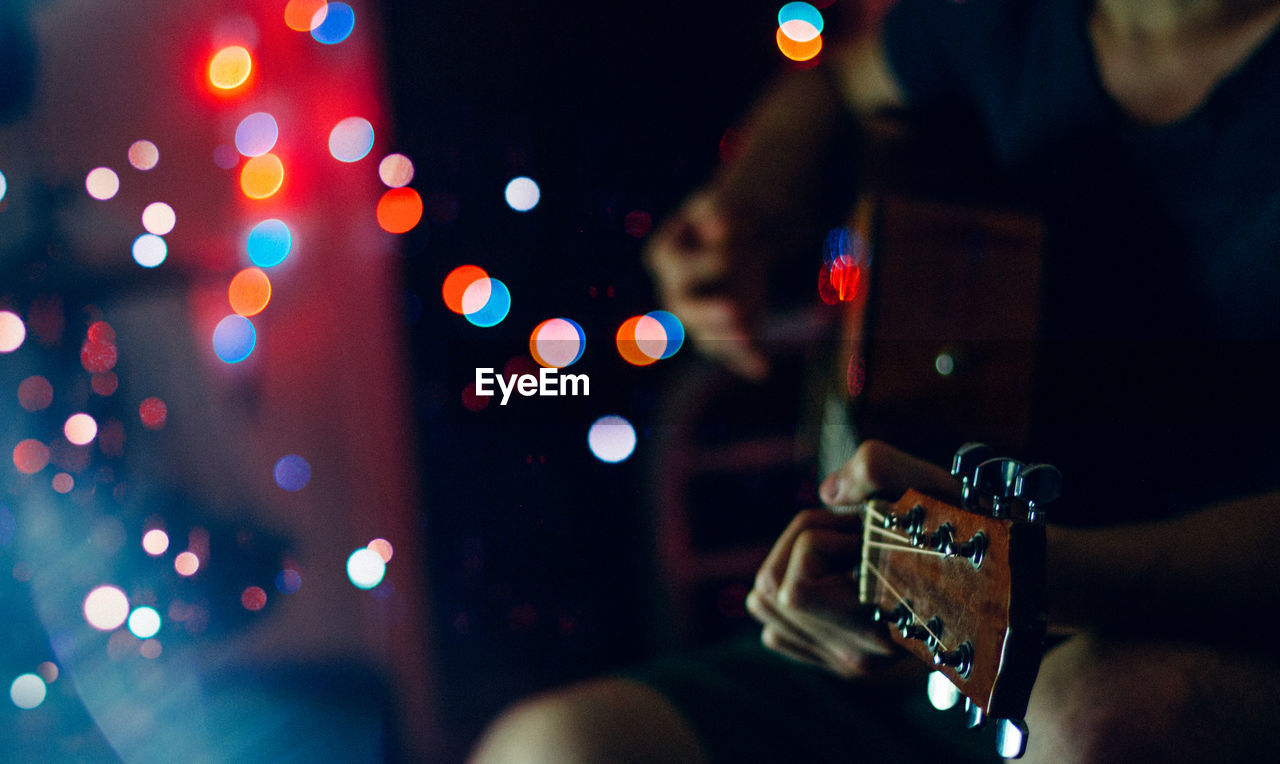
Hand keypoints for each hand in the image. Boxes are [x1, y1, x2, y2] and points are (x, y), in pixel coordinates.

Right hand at [643, 190, 770, 379]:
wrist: (737, 237)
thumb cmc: (722, 216)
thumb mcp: (715, 202)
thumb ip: (714, 210)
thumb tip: (721, 230)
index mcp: (665, 255)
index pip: (678, 265)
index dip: (703, 262)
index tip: (731, 252)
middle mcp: (674, 290)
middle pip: (685, 306)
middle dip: (708, 311)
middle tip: (732, 311)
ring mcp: (695, 316)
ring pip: (705, 335)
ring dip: (727, 342)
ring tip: (748, 343)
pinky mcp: (721, 330)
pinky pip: (731, 351)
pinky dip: (746, 360)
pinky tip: (762, 370)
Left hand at [746, 441, 959, 676]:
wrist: (1001, 580)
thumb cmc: (966, 528)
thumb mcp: (927, 482)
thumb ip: (873, 468)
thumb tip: (827, 494)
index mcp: (878, 624)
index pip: (796, 586)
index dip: (818, 538)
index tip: (864, 528)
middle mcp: (859, 655)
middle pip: (769, 589)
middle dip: (801, 544)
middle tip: (851, 533)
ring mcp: (849, 662)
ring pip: (765, 607)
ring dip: (792, 565)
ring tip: (845, 553)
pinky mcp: (841, 661)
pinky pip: (775, 628)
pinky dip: (788, 594)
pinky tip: (830, 576)